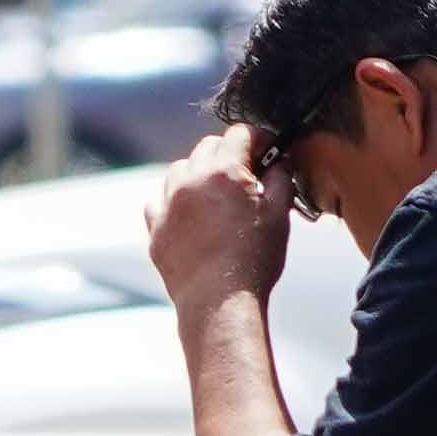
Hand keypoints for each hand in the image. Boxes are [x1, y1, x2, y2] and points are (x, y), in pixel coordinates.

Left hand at [148, 126, 288, 319]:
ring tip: (217, 195)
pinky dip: (175, 201)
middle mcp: (190, 180)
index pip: (240, 133)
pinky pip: (159, 201)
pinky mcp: (156, 228)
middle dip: (228, 153)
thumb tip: (279, 162)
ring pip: (180, 169)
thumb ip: (280, 178)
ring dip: (199, 173)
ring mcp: (168, 204)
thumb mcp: (280, 214)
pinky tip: (192, 215)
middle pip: (208, 146)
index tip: (267, 152)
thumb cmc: (253, 260)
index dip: (258, 139)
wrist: (219, 302)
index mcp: (224, 171)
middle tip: (246, 174)